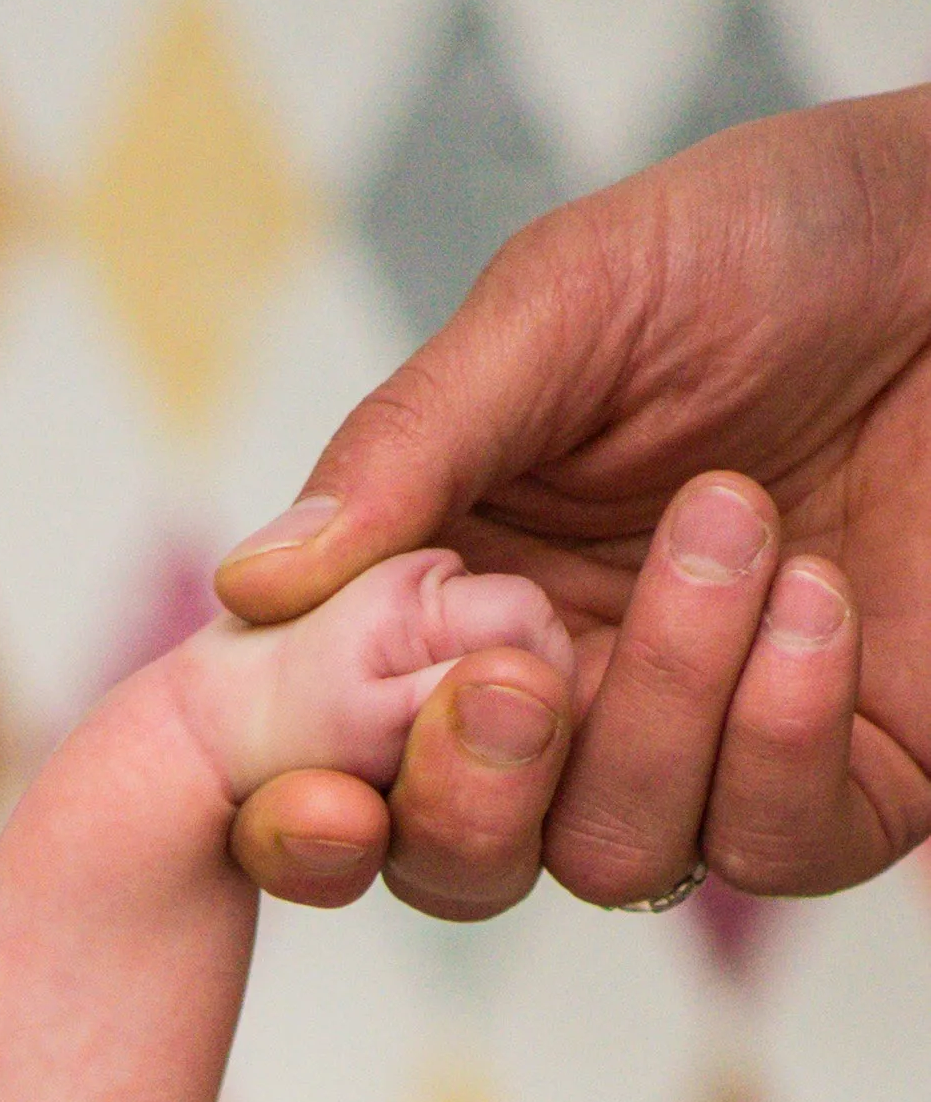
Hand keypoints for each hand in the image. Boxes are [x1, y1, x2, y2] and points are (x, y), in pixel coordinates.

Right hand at [214, 87, 930, 917]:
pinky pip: (771, 846)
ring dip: (657, 709)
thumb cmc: (780, 238)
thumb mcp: (567, 300)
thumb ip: (409, 446)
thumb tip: (250, 587)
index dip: (301, 819)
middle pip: (455, 863)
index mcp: (461, 600)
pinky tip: (815, 598)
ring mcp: (708, 753)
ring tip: (737, 519)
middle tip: (520, 670)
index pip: (338, 771)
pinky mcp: (851, 779)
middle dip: (468, 795)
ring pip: (612, 856)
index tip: (309, 800)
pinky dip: (775, 736)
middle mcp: (570, 701)